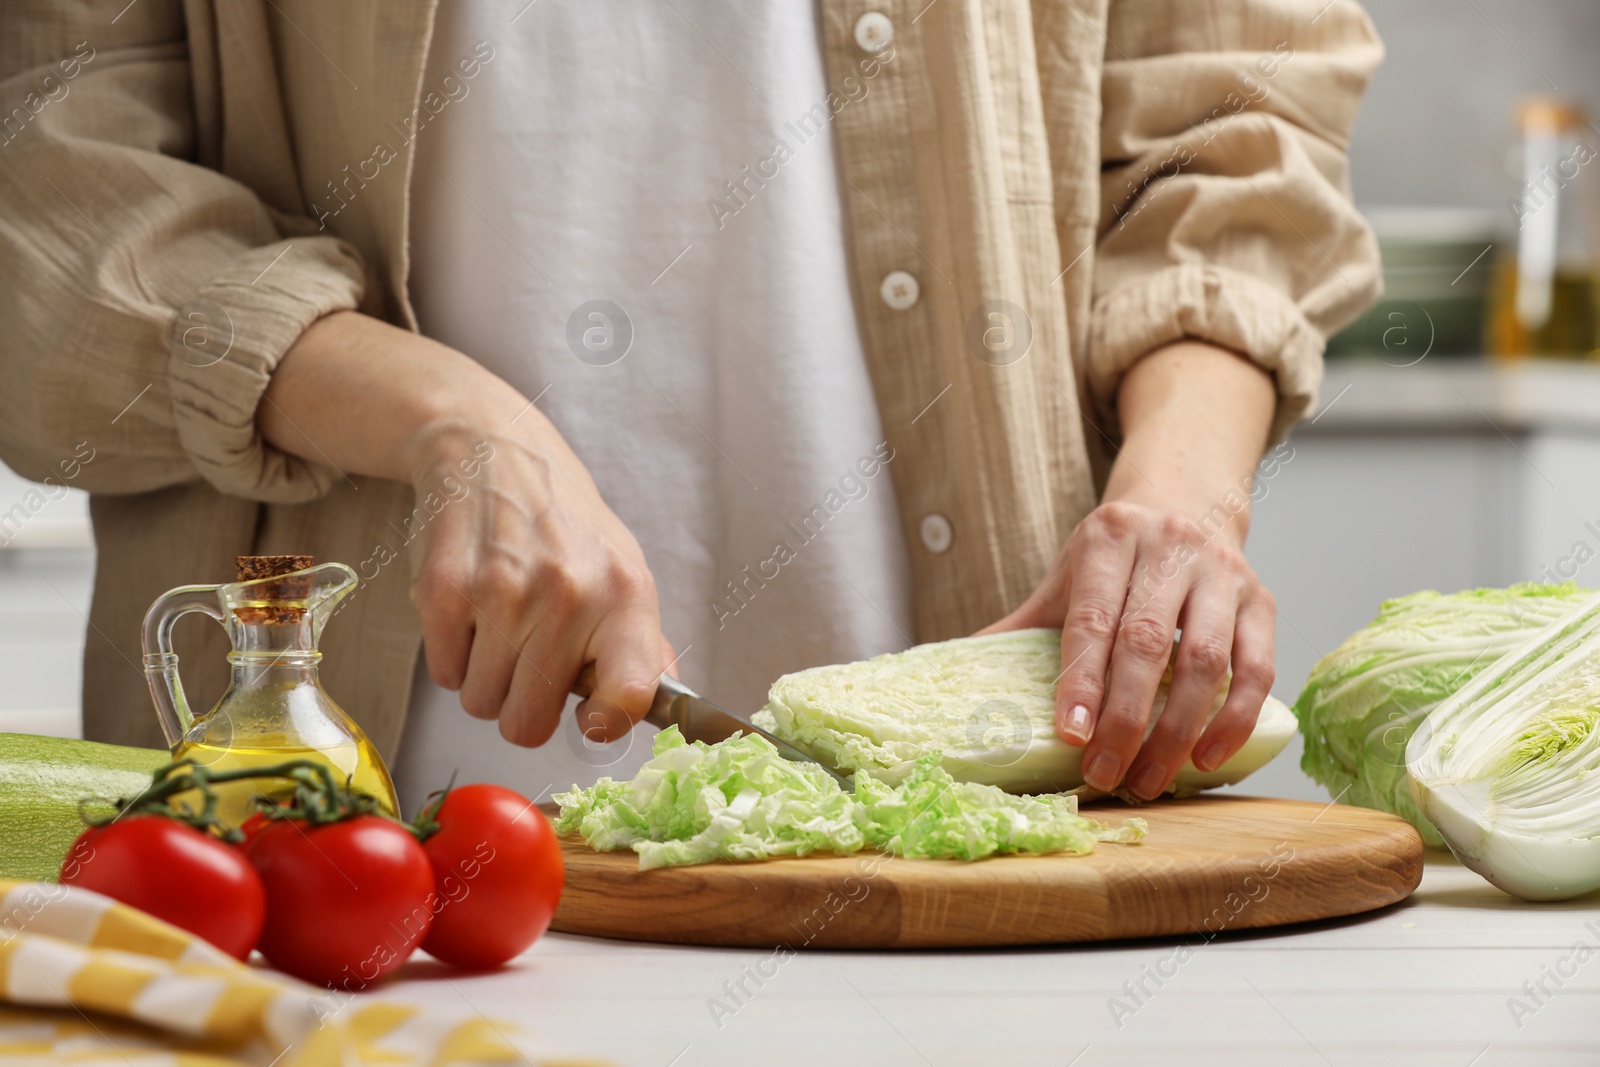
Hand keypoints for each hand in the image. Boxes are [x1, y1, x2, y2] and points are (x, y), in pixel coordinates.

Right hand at [261, 311, 668, 745]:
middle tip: (526, 656)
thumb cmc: (562, 519)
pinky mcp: (446, 591)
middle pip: (528, 724)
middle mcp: (570, 594)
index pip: (629, 695)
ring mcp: (504, 593)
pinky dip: (452, 655)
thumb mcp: (623, 566)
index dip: (605, 724)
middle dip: (522, 703)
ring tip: (498, 624)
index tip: (590, 717)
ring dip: (484, 678)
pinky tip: (469, 609)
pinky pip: (444, 675)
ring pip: (482, 704)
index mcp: (625, 594)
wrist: (491, 448)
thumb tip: (661, 703)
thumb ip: (642, 641)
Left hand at [980, 340, 1279, 798]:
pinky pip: (1258, 667)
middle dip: (1126, 719)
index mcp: (1108, 539)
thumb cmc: (1113, 557)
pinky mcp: (1263, 600)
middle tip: (1106, 775)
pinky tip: (1207, 757)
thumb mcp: (1063, 578)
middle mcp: (1169, 548)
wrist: (1185, 500)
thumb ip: (1021, 627)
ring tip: (1150, 779)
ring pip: (1206, 661)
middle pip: (1148, 644)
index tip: (1071, 737)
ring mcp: (1222, 573)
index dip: (1081, 682)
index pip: (1092, 620)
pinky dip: (1235, 718)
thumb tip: (953, 678)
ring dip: (1179, 730)